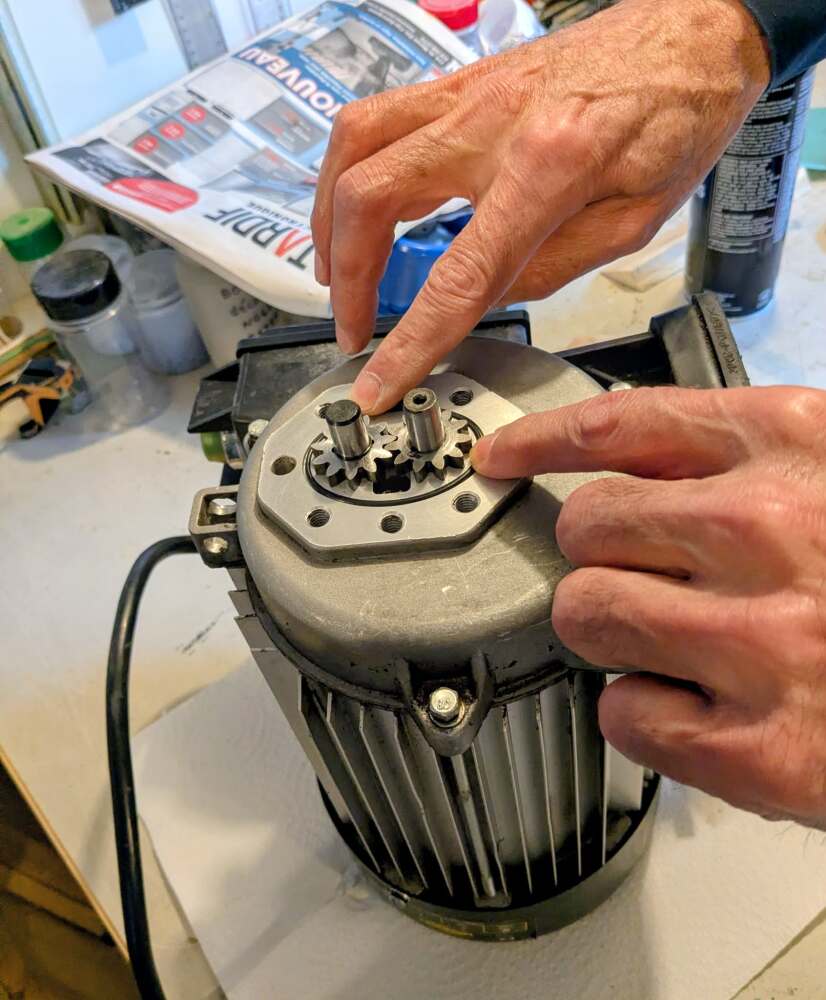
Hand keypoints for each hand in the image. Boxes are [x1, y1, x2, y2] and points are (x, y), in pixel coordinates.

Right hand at [311, 0, 768, 413]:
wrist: (690, 34)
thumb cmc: (677, 120)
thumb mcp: (631, 223)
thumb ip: (548, 268)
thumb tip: (482, 300)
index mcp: (548, 166)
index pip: (456, 276)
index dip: (409, 342)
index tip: (378, 383)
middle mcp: (489, 121)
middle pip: (369, 196)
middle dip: (344, 279)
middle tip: (352, 328)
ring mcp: (465, 92)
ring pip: (351, 146)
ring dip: (328, 220)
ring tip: (336, 274)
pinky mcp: (458, 82)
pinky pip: (372, 121)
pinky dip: (348, 174)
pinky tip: (358, 211)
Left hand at [471, 386, 825, 828]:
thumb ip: (752, 463)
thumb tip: (635, 468)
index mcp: (797, 447)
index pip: (623, 424)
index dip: (543, 441)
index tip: (505, 458)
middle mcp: (770, 530)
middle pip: (586, 527)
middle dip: (597, 555)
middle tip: (634, 578)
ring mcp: (762, 641)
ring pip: (587, 616)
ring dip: (612, 632)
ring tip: (672, 645)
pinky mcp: (761, 749)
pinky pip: (623, 715)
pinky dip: (645, 715)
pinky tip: (699, 709)